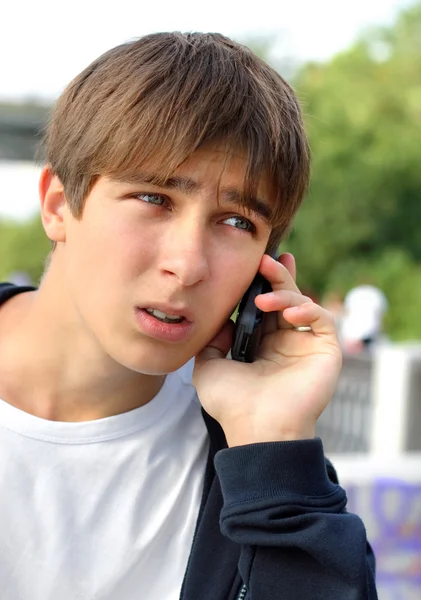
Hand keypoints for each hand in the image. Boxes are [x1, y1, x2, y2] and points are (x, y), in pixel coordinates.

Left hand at [193, 253, 341, 446]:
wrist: (257, 427)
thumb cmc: (232, 403)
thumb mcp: (208, 367)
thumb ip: (212, 341)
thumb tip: (221, 319)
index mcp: (262, 345)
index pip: (265, 306)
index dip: (262, 284)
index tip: (256, 263)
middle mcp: (285, 342)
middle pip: (286, 298)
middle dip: (277, 276)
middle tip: (266, 260)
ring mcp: (306, 346)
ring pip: (303, 303)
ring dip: (286, 293)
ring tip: (265, 301)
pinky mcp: (325, 352)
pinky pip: (323, 320)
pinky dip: (309, 309)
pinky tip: (289, 314)